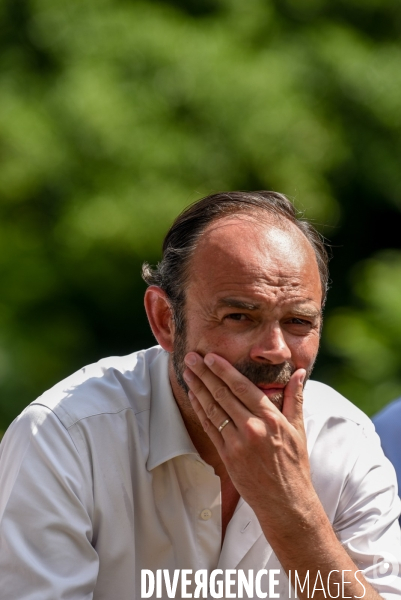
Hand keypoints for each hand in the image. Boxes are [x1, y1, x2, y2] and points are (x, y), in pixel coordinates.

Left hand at [183, 352, 315, 533]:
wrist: (286, 501)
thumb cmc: (294, 464)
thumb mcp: (298, 428)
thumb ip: (294, 398)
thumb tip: (300, 372)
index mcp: (270, 418)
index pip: (242, 387)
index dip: (223, 370)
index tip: (210, 357)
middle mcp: (252, 428)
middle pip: (223, 394)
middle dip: (205, 373)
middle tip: (191, 357)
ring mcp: (237, 443)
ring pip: (213, 409)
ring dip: (198, 389)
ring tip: (187, 373)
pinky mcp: (227, 456)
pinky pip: (210, 428)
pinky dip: (200, 410)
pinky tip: (192, 397)